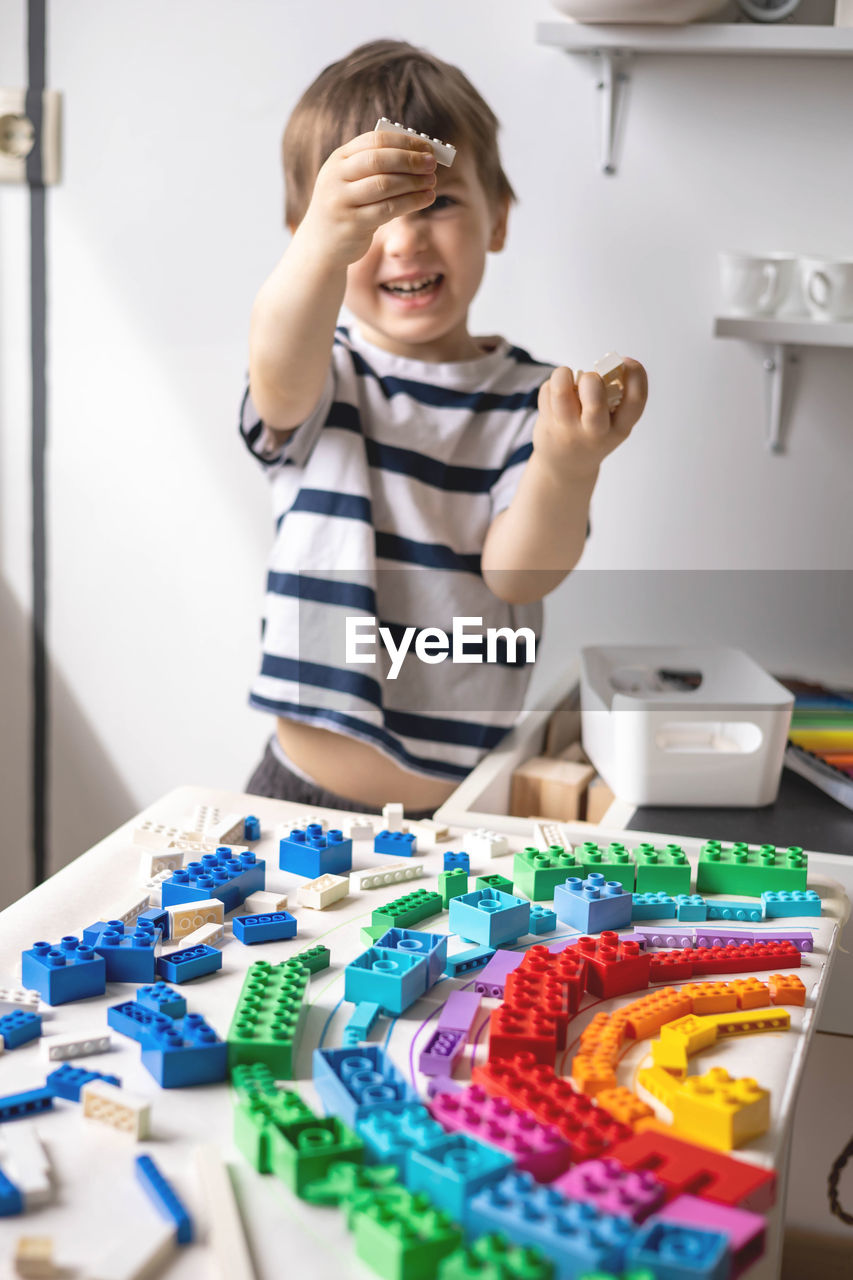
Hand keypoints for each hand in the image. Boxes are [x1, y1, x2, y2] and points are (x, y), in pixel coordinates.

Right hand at [297, 128, 436, 267]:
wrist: (320, 245)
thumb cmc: (346, 207)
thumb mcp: (352, 181)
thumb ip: (376, 166)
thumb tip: (419, 154)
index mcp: (338, 159)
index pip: (374, 140)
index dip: (404, 142)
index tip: (426, 146)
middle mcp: (336, 177)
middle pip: (379, 160)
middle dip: (410, 160)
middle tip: (432, 163)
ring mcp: (341, 201)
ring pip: (384, 185)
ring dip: (413, 182)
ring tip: (431, 181)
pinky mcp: (352, 224)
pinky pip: (387, 210)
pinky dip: (411, 202)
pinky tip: (426, 198)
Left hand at [533, 359, 647, 480]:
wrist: (566, 467)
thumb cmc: (594, 435)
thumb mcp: (614, 424)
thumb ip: (616, 398)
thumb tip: (606, 364)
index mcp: (620, 428)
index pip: (635, 399)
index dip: (635, 374)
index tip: (626, 361)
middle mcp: (595, 432)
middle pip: (595, 400)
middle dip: (592, 379)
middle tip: (590, 379)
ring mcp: (569, 430)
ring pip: (561, 392)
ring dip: (563, 375)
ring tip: (566, 376)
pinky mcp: (547, 425)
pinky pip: (547, 391)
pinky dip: (551, 384)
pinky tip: (556, 394)